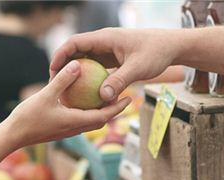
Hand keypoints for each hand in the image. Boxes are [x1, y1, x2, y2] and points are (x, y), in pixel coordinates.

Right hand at [4, 60, 131, 147]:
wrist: (13, 136)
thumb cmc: (28, 117)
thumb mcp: (46, 95)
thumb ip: (62, 80)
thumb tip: (77, 64)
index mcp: (75, 122)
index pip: (104, 116)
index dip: (118, 107)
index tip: (129, 98)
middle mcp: (75, 128)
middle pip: (101, 120)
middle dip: (114, 110)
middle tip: (124, 96)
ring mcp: (68, 130)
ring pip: (91, 121)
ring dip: (102, 111)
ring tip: (107, 97)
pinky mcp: (61, 129)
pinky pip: (80, 120)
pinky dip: (87, 111)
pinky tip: (83, 100)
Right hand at [50, 28, 179, 101]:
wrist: (171, 47)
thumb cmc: (156, 53)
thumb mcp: (137, 68)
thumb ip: (119, 81)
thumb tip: (102, 97)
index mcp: (105, 38)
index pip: (75, 43)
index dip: (60, 55)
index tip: (52, 70)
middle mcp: (104, 42)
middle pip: (76, 51)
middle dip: (63, 66)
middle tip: (54, 84)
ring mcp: (108, 50)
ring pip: (85, 60)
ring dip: (75, 73)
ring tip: (66, 90)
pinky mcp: (113, 59)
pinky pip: (96, 68)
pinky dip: (89, 78)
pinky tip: (85, 95)